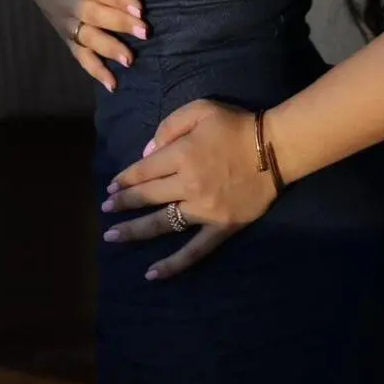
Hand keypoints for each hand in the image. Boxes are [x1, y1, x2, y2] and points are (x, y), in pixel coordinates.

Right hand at [20, 0, 148, 90]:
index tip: (138, 5)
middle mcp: (62, 2)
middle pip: (92, 15)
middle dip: (119, 24)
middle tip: (144, 31)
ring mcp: (63, 22)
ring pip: (86, 38)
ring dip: (108, 49)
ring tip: (130, 59)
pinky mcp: (65, 35)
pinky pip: (78, 55)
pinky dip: (94, 70)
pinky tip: (113, 84)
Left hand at [100, 100, 277, 279]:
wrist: (277, 148)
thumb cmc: (237, 125)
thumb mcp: (202, 109)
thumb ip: (170, 126)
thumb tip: (147, 154)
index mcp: (182, 154)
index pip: (143, 170)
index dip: (124, 179)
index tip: (111, 186)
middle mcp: (188, 184)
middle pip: (147, 196)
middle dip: (122, 202)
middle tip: (105, 208)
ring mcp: (204, 210)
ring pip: (161, 223)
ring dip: (134, 230)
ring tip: (112, 236)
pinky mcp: (221, 227)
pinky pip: (194, 250)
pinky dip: (173, 264)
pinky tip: (151, 274)